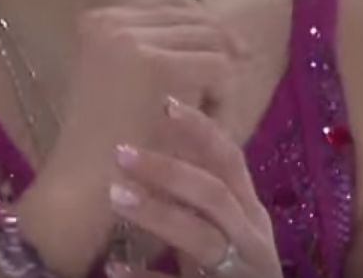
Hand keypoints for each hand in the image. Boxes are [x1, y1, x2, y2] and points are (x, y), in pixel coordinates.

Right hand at [9, 0, 250, 274]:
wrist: (85, 185)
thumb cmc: (108, 142)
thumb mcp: (125, 82)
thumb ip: (156, 50)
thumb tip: (218, 29)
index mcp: (97, 19)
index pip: (172, 3)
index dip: (206, 28)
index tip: (229, 56)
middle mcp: (109, 19)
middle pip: (196, 16)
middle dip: (221, 50)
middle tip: (229, 91)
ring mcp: (128, 38)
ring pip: (210, 40)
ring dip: (222, 78)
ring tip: (213, 116)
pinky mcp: (153, 65)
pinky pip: (217, 67)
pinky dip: (224, 98)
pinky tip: (212, 126)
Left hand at [105, 96, 280, 277]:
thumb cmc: (230, 265)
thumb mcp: (224, 226)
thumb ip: (199, 190)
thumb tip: (157, 138)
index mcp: (249, 212)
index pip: (230, 161)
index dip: (202, 130)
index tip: (165, 102)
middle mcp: (250, 239)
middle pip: (215, 195)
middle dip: (170, 171)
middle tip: (120, 151)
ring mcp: (237, 271)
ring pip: (202, 238)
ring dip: (158, 214)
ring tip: (114, 195)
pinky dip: (145, 276)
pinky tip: (113, 267)